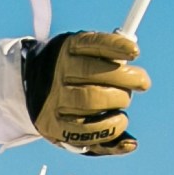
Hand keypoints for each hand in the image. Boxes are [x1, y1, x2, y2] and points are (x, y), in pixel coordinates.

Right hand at [23, 30, 147, 156]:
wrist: (31, 89)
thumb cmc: (74, 71)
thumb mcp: (85, 54)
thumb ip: (108, 55)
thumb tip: (133, 52)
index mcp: (67, 48)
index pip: (92, 43)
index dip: (115, 46)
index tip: (135, 52)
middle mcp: (57, 72)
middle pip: (93, 72)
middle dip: (125, 78)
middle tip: (142, 82)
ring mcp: (54, 100)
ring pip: (90, 100)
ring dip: (117, 102)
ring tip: (124, 103)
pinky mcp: (54, 126)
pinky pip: (85, 131)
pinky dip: (110, 130)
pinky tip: (121, 123)